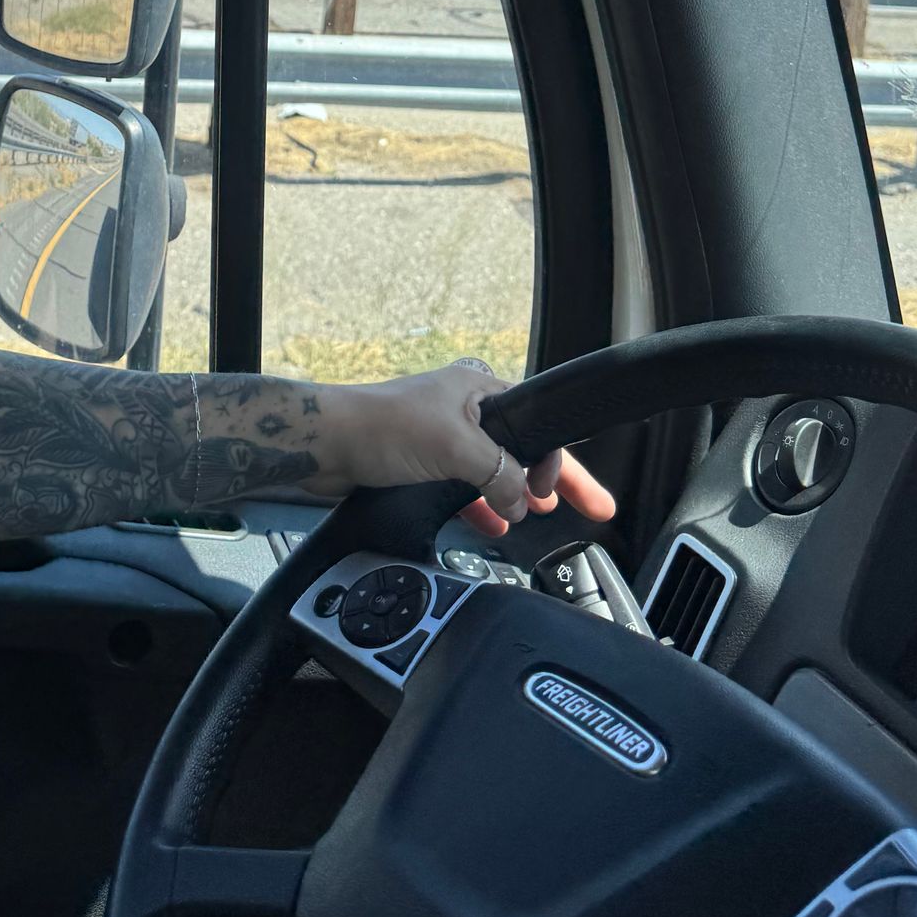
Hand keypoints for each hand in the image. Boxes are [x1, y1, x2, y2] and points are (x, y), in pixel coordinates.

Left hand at [318, 359, 615, 536]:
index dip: (556, 463)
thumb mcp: (455, 446)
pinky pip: (467, 486)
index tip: (566, 496)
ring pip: (495, 470)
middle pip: (524, 449)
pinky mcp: (423, 461)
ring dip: (515, 495)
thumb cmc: (383, 425)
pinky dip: (483, 506)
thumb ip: (498, 473)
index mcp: (480, 390)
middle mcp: (466, 409)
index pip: (537, 427)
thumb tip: (521, 501)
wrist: (326, 444)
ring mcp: (445, 436)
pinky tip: (493, 525)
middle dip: (553, 479)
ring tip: (537, 519)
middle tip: (589, 507)